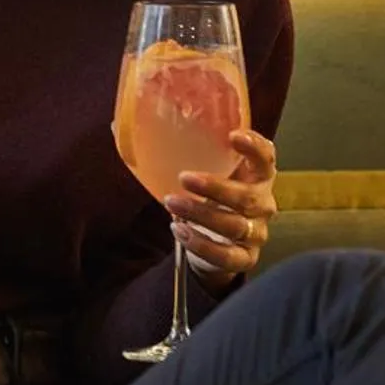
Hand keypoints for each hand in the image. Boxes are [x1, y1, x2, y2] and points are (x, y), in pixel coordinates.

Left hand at [166, 128, 276, 286]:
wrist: (212, 242)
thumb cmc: (206, 197)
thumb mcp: (198, 171)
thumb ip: (172, 148)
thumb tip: (118, 125)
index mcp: (256, 175)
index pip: (266, 157)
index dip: (254, 146)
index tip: (233, 135)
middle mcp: (262, 203)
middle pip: (248, 196)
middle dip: (216, 186)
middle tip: (184, 178)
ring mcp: (256, 232)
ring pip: (235, 225)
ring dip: (202, 214)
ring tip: (171, 203)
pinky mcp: (245, 258)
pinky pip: (228, 255)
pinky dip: (203, 244)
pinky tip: (180, 231)